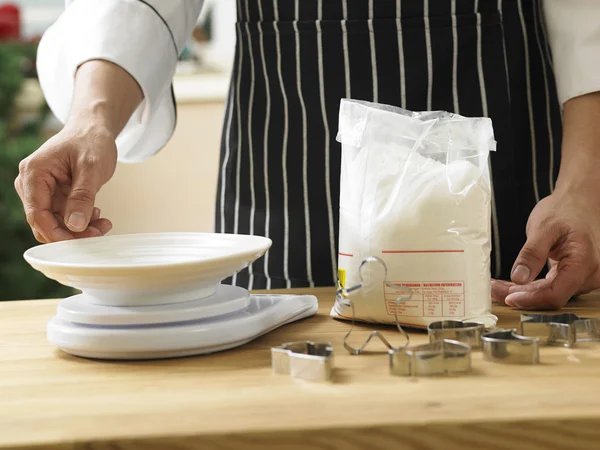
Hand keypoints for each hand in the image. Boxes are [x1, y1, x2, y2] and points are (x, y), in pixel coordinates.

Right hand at [14, 123, 116, 242]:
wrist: (94, 129)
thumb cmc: (90, 140)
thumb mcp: (91, 168)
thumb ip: (83, 196)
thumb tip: (75, 225)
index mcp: (33, 173)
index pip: (37, 214)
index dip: (56, 233)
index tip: (80, 241)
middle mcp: (31, 183)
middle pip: (44, 222)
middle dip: (71, 233)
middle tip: (100, 231)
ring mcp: (42, 190)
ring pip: (55, 223)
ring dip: (79, 228)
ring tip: (104, 223)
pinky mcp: (54, 195)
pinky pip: (63, 217)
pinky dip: (81, 220)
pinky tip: (98, 216)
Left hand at [492, 189, 599, 308]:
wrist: (580, 201)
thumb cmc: (566, 209)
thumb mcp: (543, 227)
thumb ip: (532, 253)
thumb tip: (518, 278)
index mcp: (583, 263)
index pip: (556, 294)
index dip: (530, 300)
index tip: (507, 298)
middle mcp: (589, 274)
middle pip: (551, 296)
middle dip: (521, 295)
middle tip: (493, 290)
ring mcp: (583, 276)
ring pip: (549, 293)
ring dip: (523, 292)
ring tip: (497, 286)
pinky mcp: (573, 274)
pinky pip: (551, 286)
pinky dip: (531, 286)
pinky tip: (512, 285)